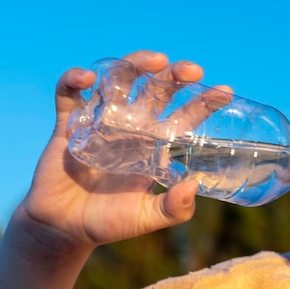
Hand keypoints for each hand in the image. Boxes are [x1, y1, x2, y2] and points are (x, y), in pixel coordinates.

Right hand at [18, 51, 205, 252]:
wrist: (64, 229)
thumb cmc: (109, 222)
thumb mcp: (145, 218)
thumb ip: (172, 209)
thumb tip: (193, 186)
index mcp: (154, 145)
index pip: (184, 116)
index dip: (204, 102)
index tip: (225, 92)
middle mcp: (131, 127)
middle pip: (156, 89)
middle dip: (175, 75)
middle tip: (192, 71)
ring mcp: (100, 122)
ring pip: (119, 81)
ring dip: (136, 64)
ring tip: (155, 60)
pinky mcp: (68, 126)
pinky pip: (69, 96)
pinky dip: (74, 81)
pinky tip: (87, 78)